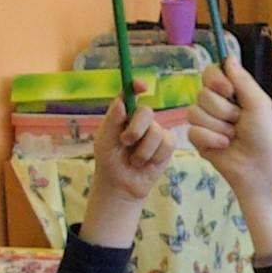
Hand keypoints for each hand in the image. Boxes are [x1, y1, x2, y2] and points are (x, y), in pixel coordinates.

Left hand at [89, 84, 176, 203]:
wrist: (120, 186)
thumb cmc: (109, 161)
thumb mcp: (104, 140)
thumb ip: (112, 120)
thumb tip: (121, 101)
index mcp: (124, 114)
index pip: (131, 94)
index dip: (136, 86)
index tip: (140, 86)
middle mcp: (141, 121)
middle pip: (146, 111)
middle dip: (136, 128)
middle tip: (126, 142)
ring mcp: (155, 132)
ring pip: (156, 132)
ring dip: (142, 150)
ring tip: (134, 161)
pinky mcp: (166, 146)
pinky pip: (167, 144)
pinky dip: (154, 156)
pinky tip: (146, 164)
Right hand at [184, 60, 271, 196]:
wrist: (258, 166)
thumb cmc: (263, 135)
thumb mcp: (258, 103)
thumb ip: (242, 80)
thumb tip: (229, 57)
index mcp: (231, 93)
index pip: (210, 74)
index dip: (215, 80)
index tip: (229, 91)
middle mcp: (216, 104)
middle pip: (202, 94)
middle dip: (222, 110)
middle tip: (238, 121)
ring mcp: (205, 122)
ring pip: (195, 113)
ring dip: (218, 126)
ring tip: (232, 136)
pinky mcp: (198, 139)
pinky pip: (192, 131)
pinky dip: (211, 138)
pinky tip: (223, 145)